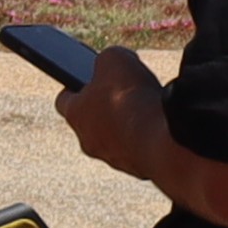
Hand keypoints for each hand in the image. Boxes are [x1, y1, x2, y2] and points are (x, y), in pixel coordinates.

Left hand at [56, 46, 169, 181]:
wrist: (162, 139)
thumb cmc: (131, 97)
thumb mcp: (114, 59)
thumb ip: (106, 59)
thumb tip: (111, 64)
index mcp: (75, 115)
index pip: (65, 100)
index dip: (76, 86)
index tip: (86, 78)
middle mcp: (89, 141)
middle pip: (92, 120)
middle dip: (106, 105)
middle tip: (124, 90)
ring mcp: (113, 158)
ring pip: (116, 137)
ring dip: (128, 123)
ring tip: (146, 106)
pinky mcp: (138, 168)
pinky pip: (139, 149)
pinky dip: (147, 137)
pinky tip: (160, 124)